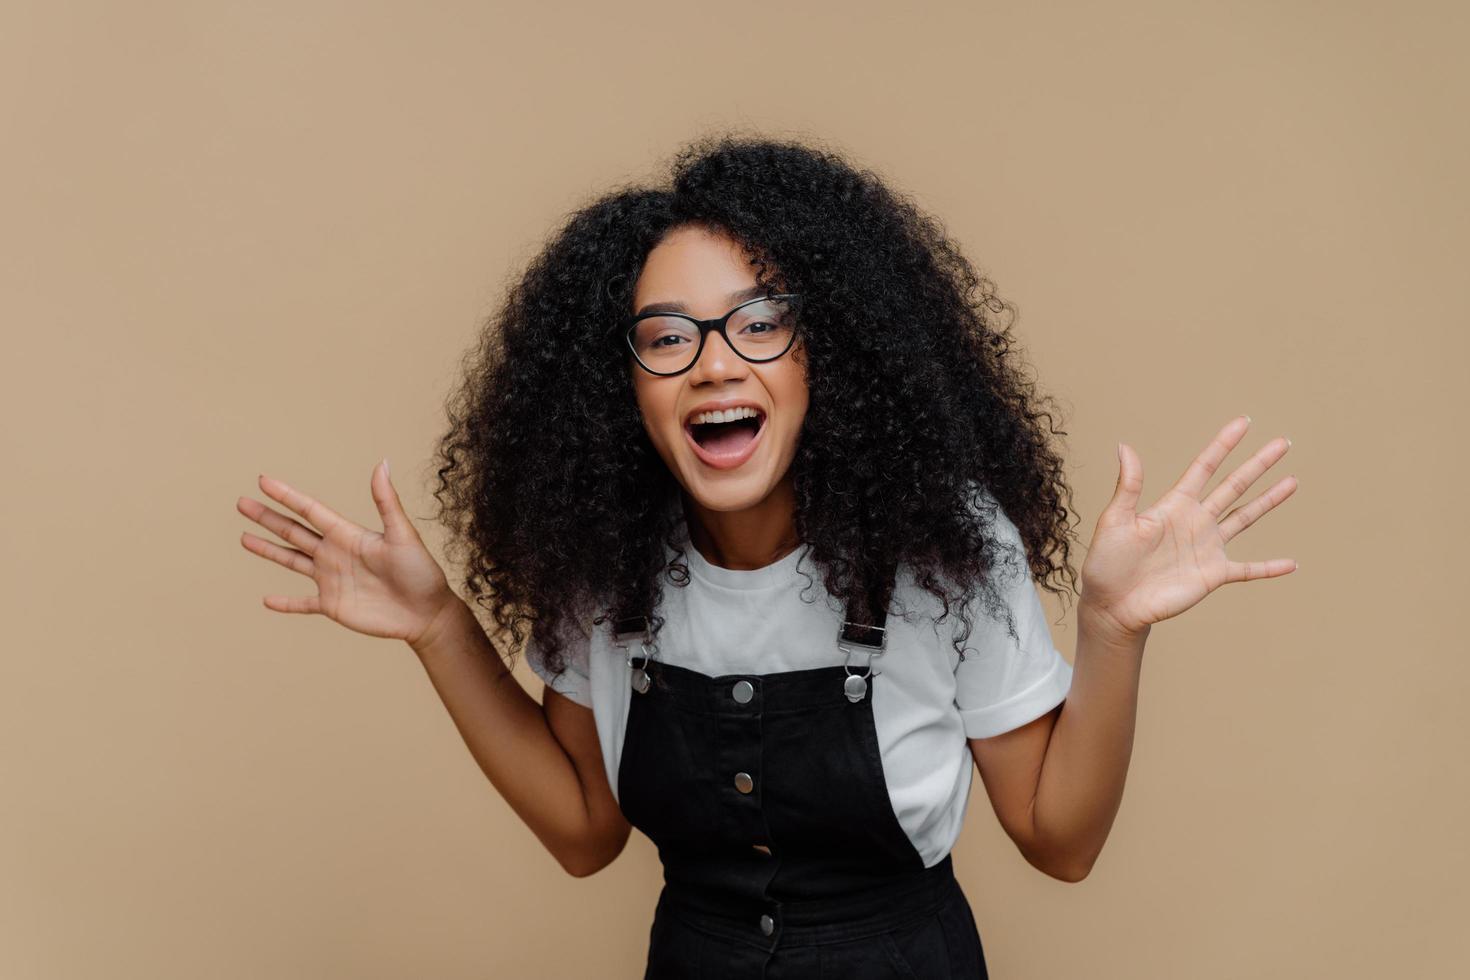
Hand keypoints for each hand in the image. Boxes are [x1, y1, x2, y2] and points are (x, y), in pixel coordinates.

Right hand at [236, 459, 457, 646]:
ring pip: (292, 561)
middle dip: (267, 518)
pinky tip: (266, 600)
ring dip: (268, 550)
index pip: (310, 510)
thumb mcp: (403, 534)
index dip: (287, 496)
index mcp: (349, 534)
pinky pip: (303, 603)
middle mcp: (335, 554)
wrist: (427, 613)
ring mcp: (332, 580)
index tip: (263, 480)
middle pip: (293, 531)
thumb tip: (382, 463)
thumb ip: (387, 502)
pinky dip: (285, 603)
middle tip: (241, 503)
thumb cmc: (421, 571)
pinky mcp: (333, 605)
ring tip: (244, 538)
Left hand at [1078, 415, 1297, 639]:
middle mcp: (1195, 521)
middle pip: (1234, 485)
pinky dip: (1270, 568)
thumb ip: (1128, 486)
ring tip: (1293, 481)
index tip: (1244, 423)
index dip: (1223, 445)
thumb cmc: (1107, 562)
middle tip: (1284, 443)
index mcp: (1174, 504)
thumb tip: (1125, 446)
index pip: (1204, 467)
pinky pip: (1248, 570)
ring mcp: (1207, 548)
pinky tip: (1292, 564)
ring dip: (1270, 500)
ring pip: (1246, 517)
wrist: (1112, 605)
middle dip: (1258, 464)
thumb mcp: (1115, 520)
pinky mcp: (1213, 575)